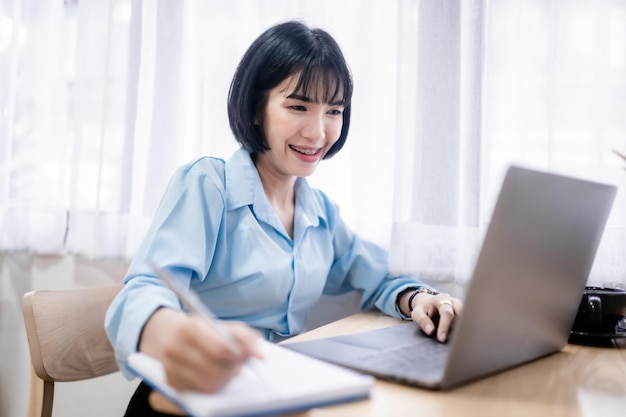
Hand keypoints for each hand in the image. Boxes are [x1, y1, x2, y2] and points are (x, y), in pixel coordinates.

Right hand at [139, 308, 261, 391]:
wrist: (172, 334)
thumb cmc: (205, 331)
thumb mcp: (226, 326)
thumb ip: (247, 338)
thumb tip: (260, 357)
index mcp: (190, 328)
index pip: (220, 349)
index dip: (236, 355)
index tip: (240, 355)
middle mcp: (175, 347)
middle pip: (216, 370)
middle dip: (231, 369)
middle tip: (235, 364)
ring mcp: (170, 367)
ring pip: (209, 385)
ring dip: (223, 379)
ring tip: (224, 368)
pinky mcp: (170, 382)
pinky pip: (199, 392)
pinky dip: (210, 385)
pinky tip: (210, 374)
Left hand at [406, 292, 462, 342]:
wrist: (428, 302)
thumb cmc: (423, 309)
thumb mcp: (417, 313)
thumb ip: (422, 320)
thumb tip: (431, 331)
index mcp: (441, 299)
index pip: (447, 313)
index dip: (445, 326)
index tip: (441, 339)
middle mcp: (453, 302)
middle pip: (461, 313)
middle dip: (459, 327)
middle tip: (456, 340)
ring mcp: (459, 307)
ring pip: (466, 317)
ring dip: (464, 327)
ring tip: (460, 339)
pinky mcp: (463, 312)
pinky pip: (467, 320)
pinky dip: (465, 328)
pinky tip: (463, 337)